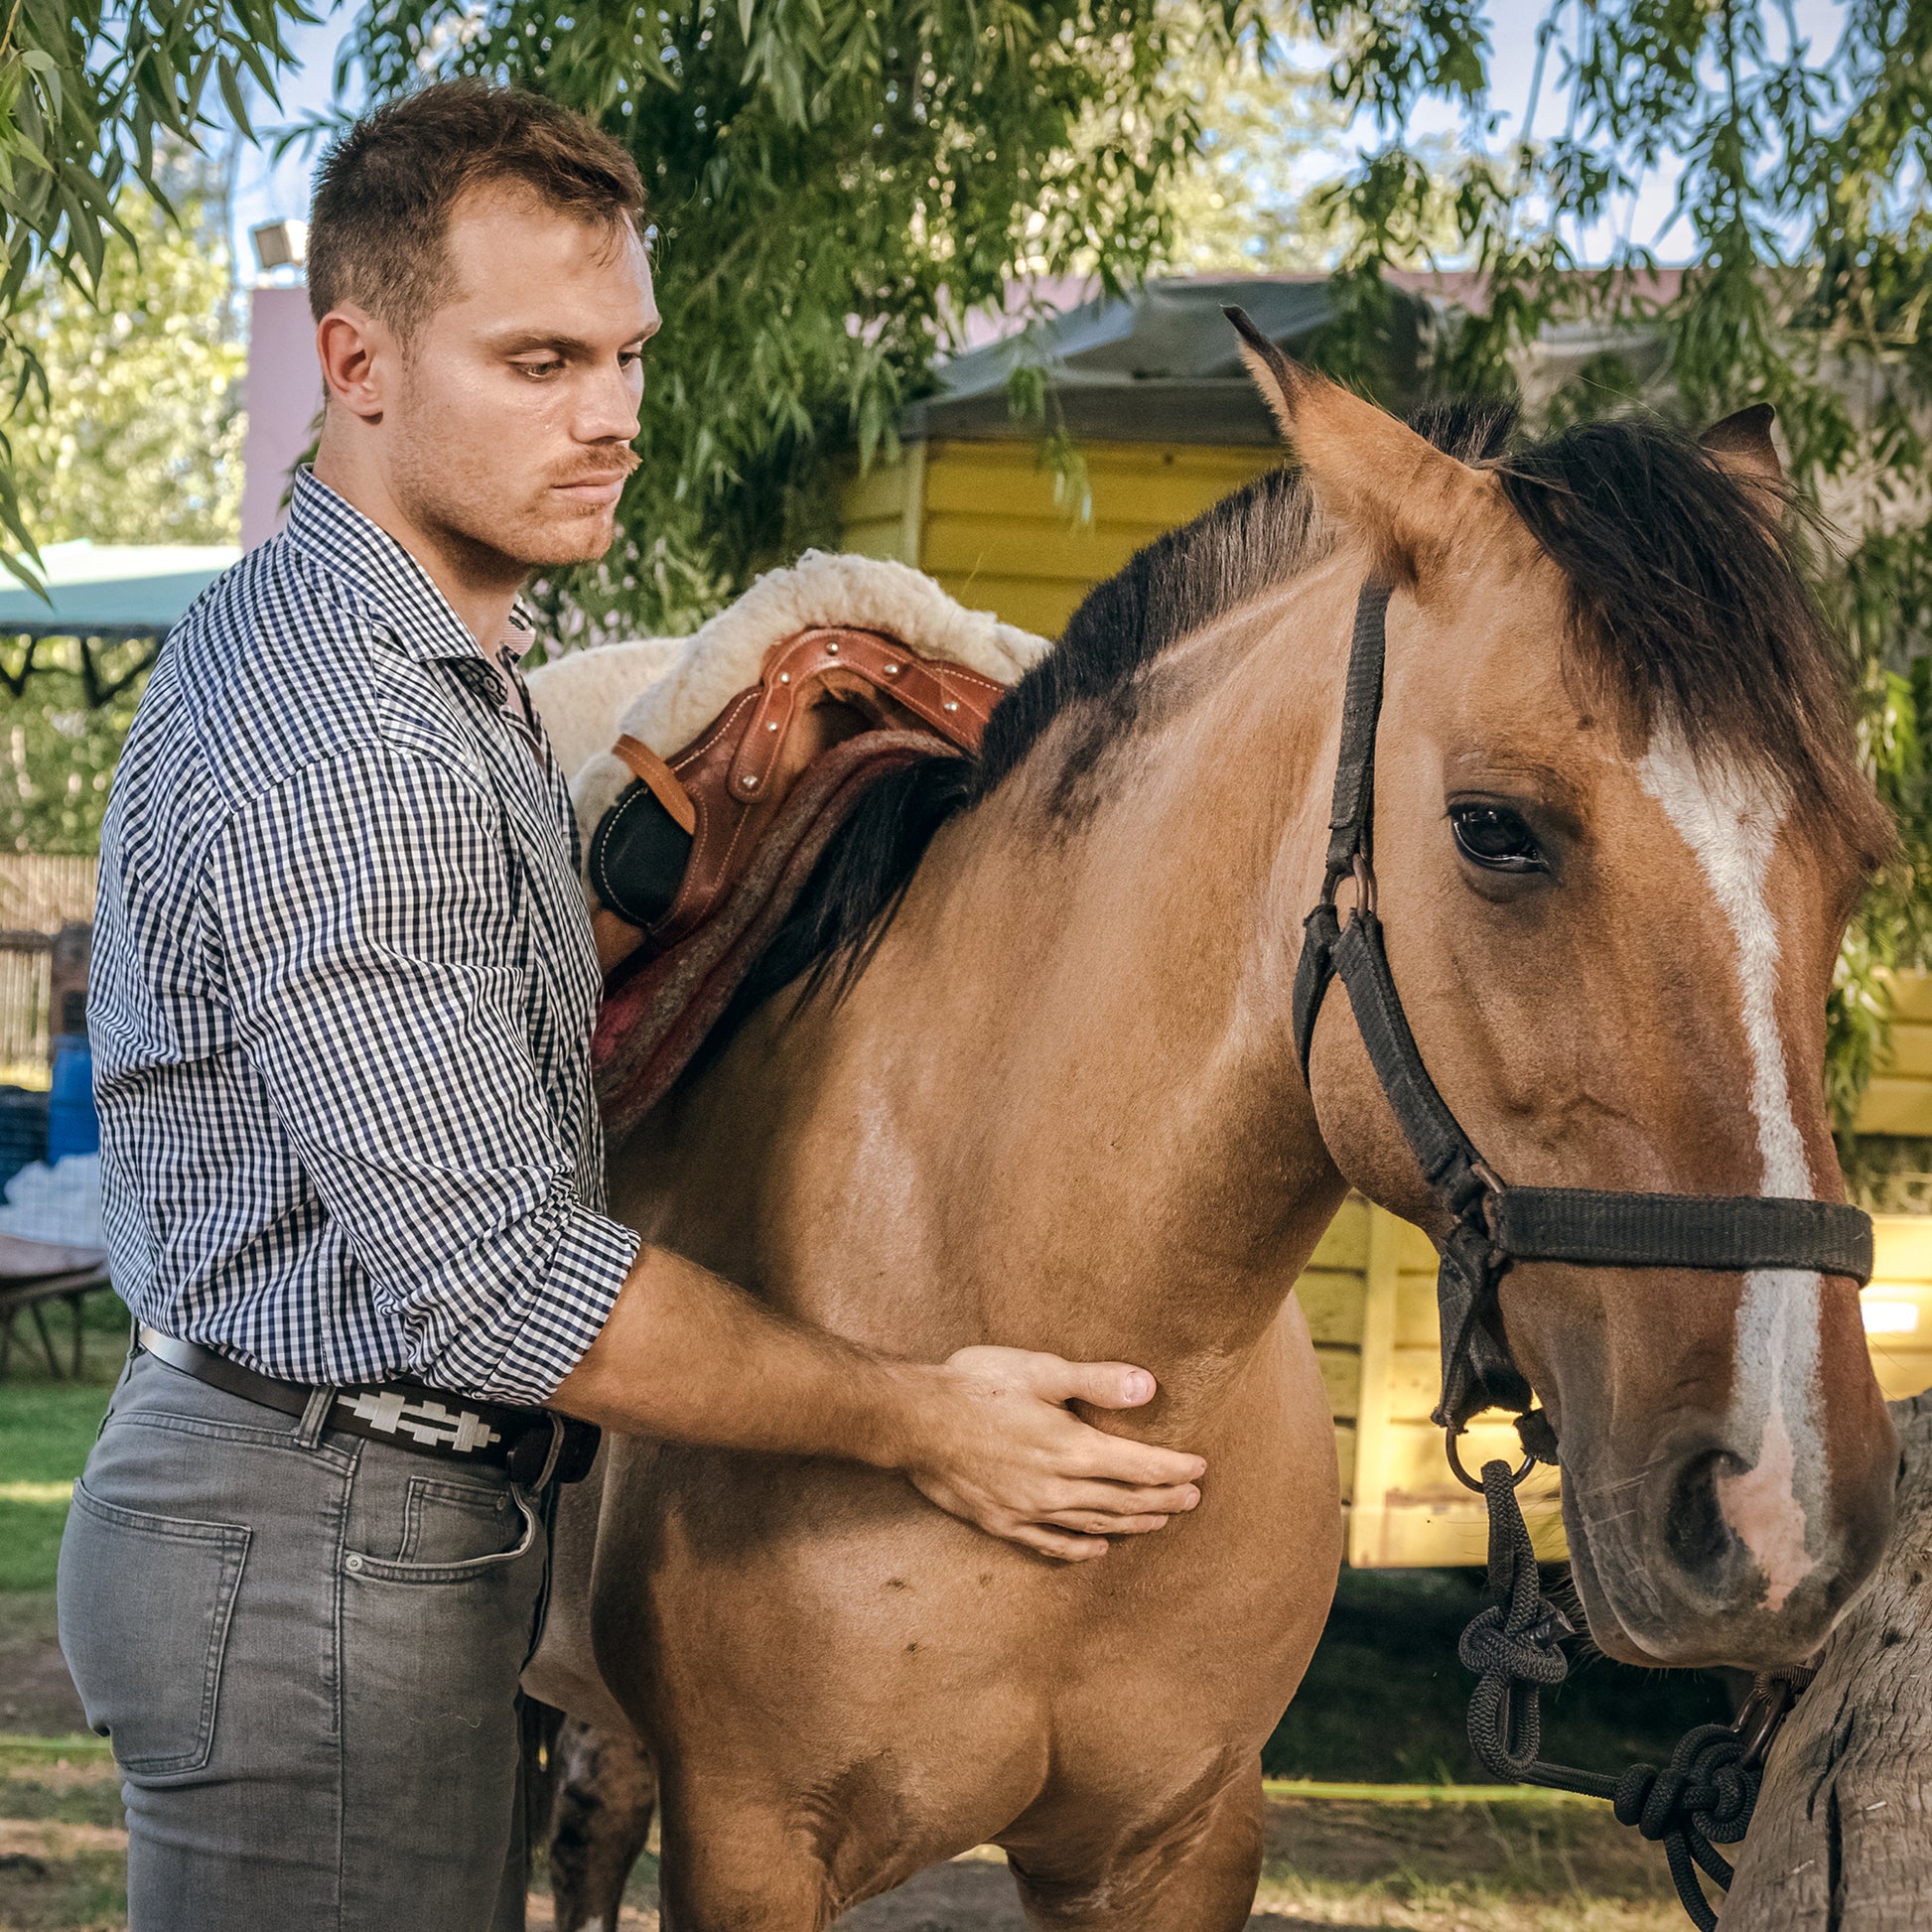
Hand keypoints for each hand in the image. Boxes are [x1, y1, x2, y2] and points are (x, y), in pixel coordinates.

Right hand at [896, 1346, 1205, 1561]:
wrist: (913, 1420)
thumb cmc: (977, 1385)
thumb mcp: (1039, 1370)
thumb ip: (1095, 1381)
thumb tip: (1149, 1387)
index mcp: (1070, 1448)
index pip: (1137, 1466)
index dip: (1172, 1469)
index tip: (1200, 1469)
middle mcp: (1055, 1487)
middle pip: (1122, 1499)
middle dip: (1162, 1499)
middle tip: (1192, 1499)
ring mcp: (1027, 1510)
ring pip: (1093, 1523)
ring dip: (1131, 1523)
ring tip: (1160, 1521)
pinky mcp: (1001, 1521)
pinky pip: (1050, 1543)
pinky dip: (1079, 1547)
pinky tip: (1096, 1548)